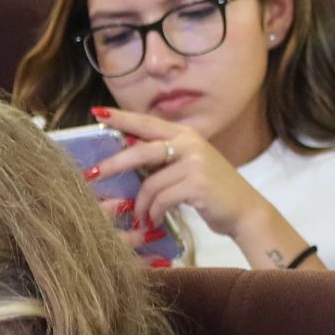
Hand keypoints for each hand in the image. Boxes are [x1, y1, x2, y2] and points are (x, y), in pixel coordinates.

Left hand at [88, 106, 273, 242]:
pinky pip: (161, 199)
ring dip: (141, 205)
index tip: (97, 113)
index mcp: (186, 135)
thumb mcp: (190, 167)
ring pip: (150, 182)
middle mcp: (190, 143)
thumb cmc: (213, 191)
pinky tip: (155, 220)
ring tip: (140, 217)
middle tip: (90, 175)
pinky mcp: (197, 184)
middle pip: (140, 150)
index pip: (147, 122)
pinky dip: (154, 212)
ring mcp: (195, 162)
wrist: (245, 211)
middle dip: (112, 163)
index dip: (121, 117)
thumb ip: (165, 159)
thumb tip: (128, 158)